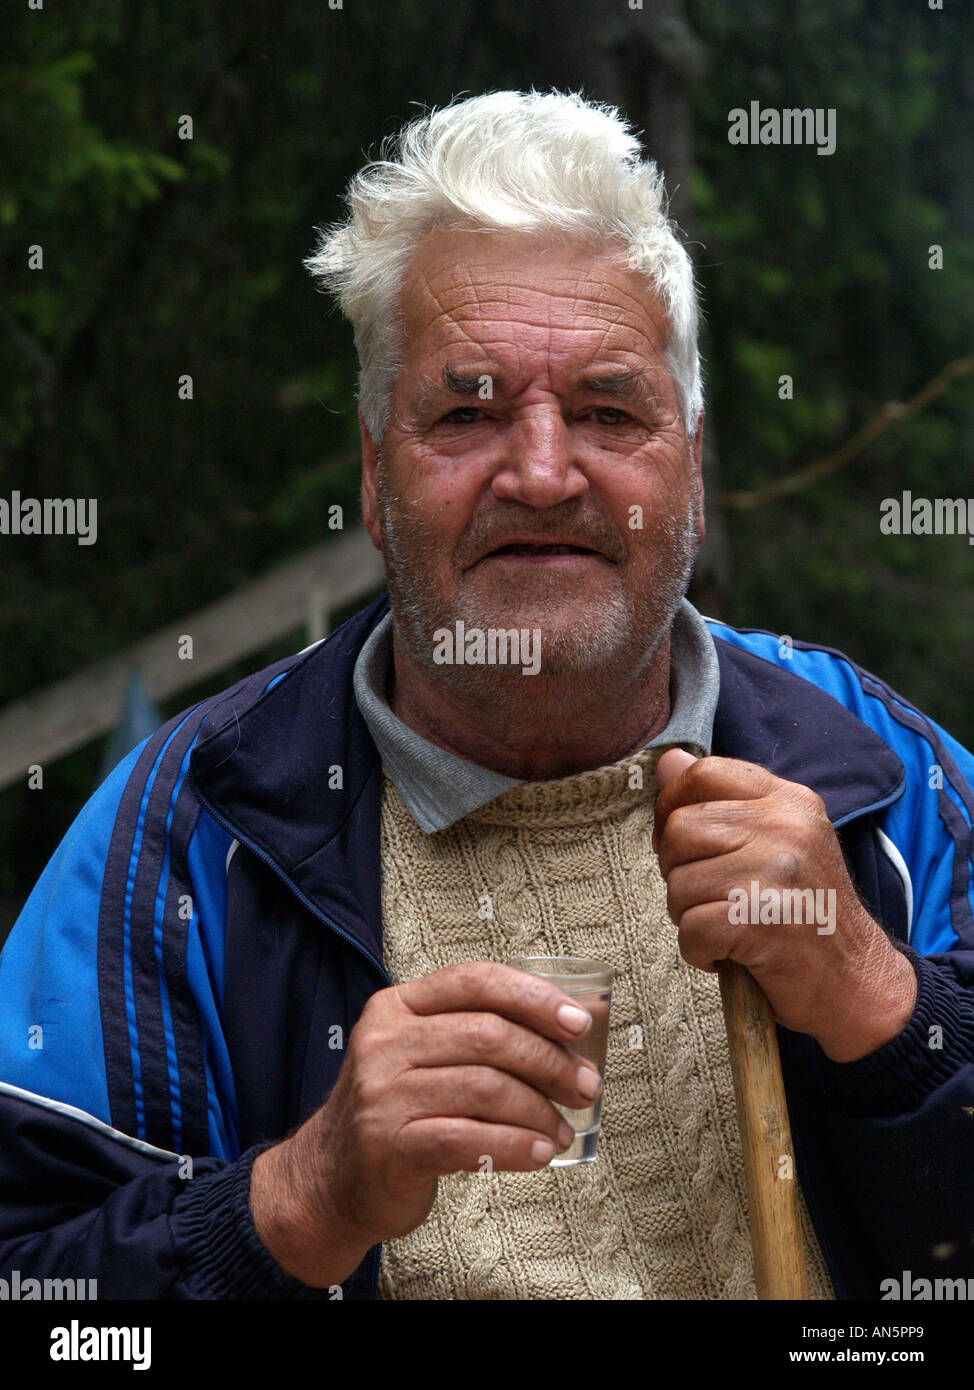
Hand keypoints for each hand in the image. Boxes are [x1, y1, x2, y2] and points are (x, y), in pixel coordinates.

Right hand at [249, 961, 600, 1286]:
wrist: (329, 1179)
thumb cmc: (396, 1111)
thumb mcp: (428, 1056)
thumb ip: (488, 1033)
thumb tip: (581, 1017)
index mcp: (398, 1006)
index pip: (475, 981)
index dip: (534, 996)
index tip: (578, 1021)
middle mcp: (385, 1042)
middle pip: (487, 1034)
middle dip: (549, 1061)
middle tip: (584, 1085)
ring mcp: (383, 1093)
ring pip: (484, 1087)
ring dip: (538, 1111)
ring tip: (560, 1128)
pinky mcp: (388, 1145)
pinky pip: (467, 1139)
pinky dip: (514, 1146)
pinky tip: (538, 1153)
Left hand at [653, 749, 916, 1063]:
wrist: (858, 982)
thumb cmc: (806, 915)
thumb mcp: (776, 845)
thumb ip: (721, 802)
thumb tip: (666, 761)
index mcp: (790, 802)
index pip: (706, 773)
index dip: (674, 806)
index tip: (683, 844)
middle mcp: (786, 828)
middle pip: (680, 830)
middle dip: (681, 872)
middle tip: (717, 900)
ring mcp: (775, 872)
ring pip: (678, 882)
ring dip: (690, 916)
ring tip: (730, 928)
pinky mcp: (760, 920)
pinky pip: (690, 929)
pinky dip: (699, 951)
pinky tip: (731, 954)